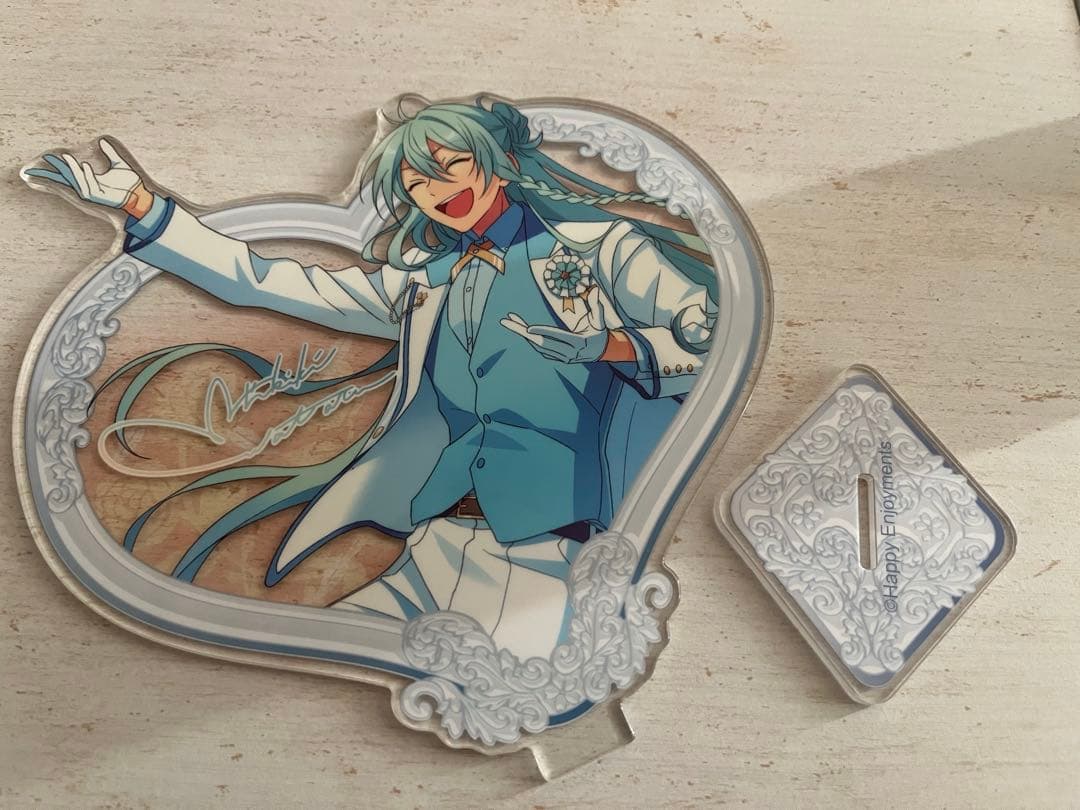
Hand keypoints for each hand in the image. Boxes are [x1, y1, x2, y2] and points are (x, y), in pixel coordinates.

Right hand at [23, 139, 147, 213]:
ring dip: (73, 170)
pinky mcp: (101, 198)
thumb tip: (103, 140)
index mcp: (92, 180)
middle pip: (70, 178)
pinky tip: (84, 165)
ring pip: (79, 182)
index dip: (61, 166)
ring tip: (68, 158)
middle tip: (52, 157)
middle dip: (61, 169)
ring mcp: (95, 194)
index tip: (49, 156)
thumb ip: (111, 153)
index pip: (72, 173)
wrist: (142, 194)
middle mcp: (91, 188)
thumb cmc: (131, 182)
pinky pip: (90, 187)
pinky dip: (87, 176)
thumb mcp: (119, 164)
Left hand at [501, 285, 613, 363]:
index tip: (528, 328)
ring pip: (537, 346)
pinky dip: (529, 339)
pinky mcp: (557, 358)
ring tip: (510, 321)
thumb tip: (594, 289)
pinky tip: (521, 328)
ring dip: (522, 333)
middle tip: (506, 321)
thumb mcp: (599, 320)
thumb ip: (596, 306)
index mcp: (578, 343)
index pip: (557, 337)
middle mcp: (568, 352)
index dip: (542, 332)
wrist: (602, 351)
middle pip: (540, 343)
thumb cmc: (599, 332)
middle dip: (522, 332)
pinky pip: (540, 349)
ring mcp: (561, 357)